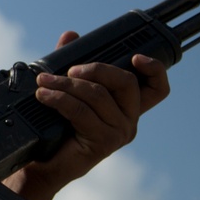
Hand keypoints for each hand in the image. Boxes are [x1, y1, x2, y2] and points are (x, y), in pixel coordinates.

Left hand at [4, 31, 170, 199]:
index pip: (157, 88)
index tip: (136, 56)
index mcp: (127, 106)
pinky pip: (82, 112)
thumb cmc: (57, 128)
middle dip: (96, 69)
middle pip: (126, 83)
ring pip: (98, 96)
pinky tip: (44, 96)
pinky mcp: (103, 142)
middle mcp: (129, 119)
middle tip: (69, 70)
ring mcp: (118, 132)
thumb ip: (72, 64)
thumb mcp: (67, 91)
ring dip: (67, 85)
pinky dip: (60, 100)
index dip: (154, 70)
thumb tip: (71, 35)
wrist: (42, 164)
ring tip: (43, 82)